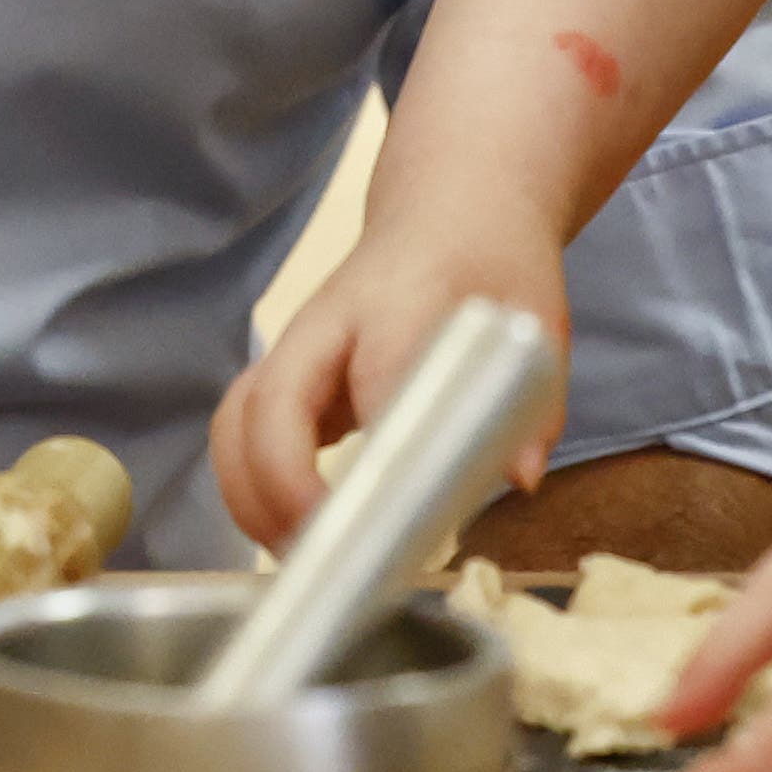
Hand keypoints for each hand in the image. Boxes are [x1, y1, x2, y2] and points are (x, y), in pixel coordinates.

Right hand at [208, 198, 567, 555]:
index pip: (374, 373)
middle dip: (281, 490)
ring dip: (251, 498)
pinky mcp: (286, 377)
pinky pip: (240, 434)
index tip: (395, 515)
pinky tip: (291, 537)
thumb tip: (519, 477)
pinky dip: (249, 491)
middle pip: (267, 405)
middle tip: (330, 557)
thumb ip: (534, 399)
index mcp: (399, 299)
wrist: (451, 210)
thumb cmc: (492, 263)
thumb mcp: (537, 317)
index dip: (374, 448)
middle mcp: (327, 322)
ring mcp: (298, 349)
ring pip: (235, 423)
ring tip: (302, 560)